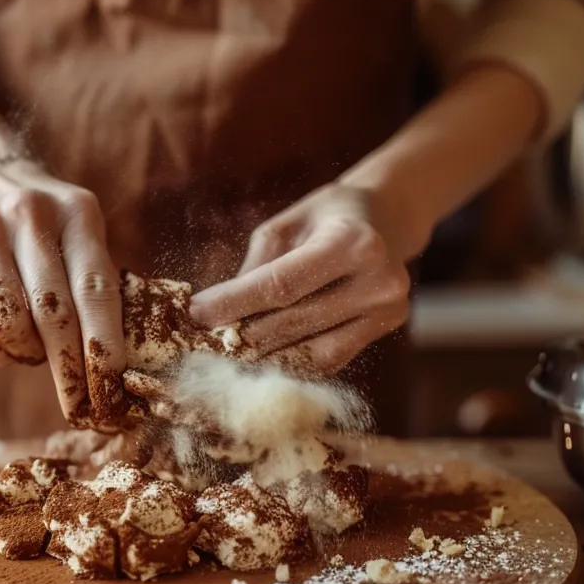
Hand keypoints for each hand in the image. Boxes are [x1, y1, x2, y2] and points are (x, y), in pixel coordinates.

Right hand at [0, 159, 126, 428]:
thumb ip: (95, 282)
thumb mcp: (79, 232)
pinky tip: (8, 349)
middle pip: (54, 311)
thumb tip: (117, 361)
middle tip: (80, 405)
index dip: (104, 345)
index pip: (96, 290)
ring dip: (29, 354)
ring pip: (9, 321)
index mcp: (77, 213)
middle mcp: (30, 215)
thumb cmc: (45, 224)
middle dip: (70, 367)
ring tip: (37, 355)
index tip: (113, 388)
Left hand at [189, 183, 412, 374]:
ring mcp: (387, 309)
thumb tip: (214, 313)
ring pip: (312, 352)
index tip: (196, 314)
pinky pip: (329, 360)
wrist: (385, 221)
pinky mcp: (385, 329)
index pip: (281, 284)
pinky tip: (262, 361)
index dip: (235, 303)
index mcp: (351, 241)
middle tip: (203, 341)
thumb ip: (256, 269)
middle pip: (294, 321)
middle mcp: (378, 279)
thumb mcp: (285, 226)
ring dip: (263, 359)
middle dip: (242, 334)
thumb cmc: (324, 218)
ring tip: (227, 356)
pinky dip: (291, 364)